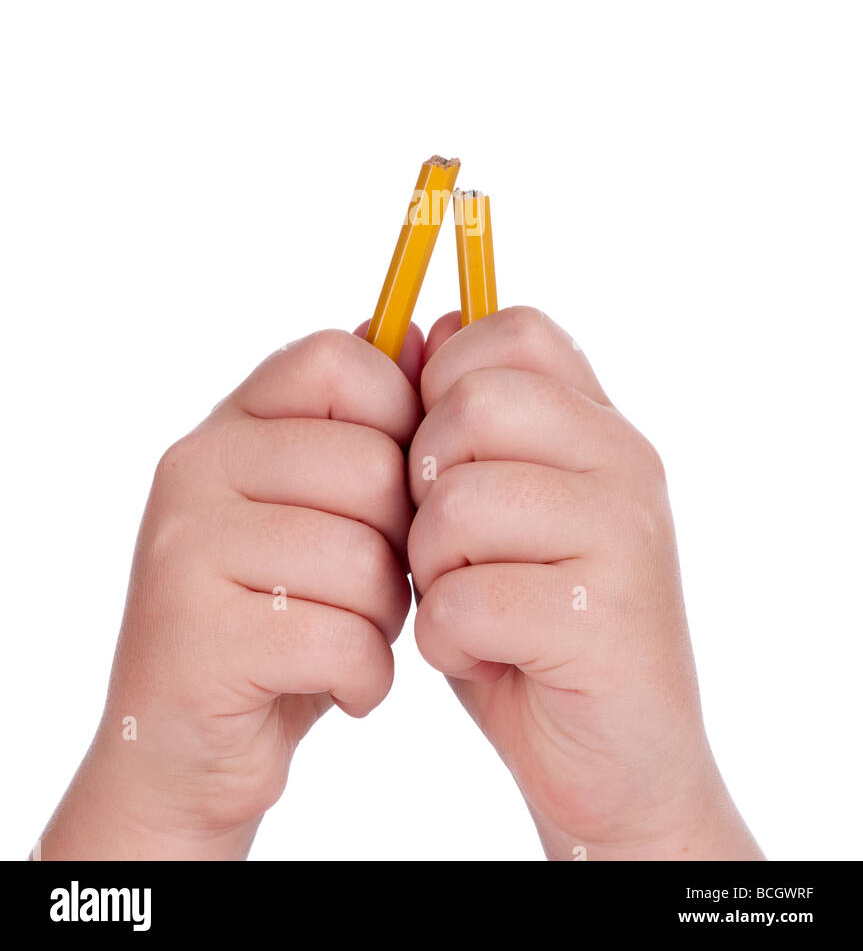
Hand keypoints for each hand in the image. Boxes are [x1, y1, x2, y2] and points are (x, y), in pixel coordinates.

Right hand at [39, 327, 421, 859]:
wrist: (187, 753)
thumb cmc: (280, 619)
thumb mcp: (323, 512)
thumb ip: (364, 427)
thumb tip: (429, 333)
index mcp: (229, 423)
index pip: (338, 360)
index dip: (398, 421)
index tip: (392, 490)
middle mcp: (195, 467)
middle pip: (369, 466)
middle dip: (400, 543)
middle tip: (374, 588)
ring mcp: (185, 549)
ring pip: (362, 558)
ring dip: (385, 618)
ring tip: (352, 636)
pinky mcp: (195, 638)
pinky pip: (340, 640)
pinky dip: (365, 678)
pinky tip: (340, 686)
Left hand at [408, 307, 762, 860]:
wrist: (617, 766)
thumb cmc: (529, 625)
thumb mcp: (490, 510)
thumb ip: (460, 426)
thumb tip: (414, 330)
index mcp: (599, 424)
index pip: (512, 331)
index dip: (445, 379)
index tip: (441, 455)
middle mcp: (625, 462)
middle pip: (471, 405)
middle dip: (423, 481)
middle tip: (445, 546)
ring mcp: (624, 536)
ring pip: (457, 504)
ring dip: (429, 570)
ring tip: (464, 605)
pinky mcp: (604, 619)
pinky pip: (466, 599)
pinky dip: (447, 641)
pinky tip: (480, 656)